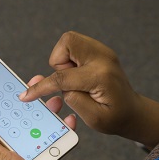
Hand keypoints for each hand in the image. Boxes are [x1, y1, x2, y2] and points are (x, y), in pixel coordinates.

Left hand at [0, 92, 75, 159]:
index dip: (0, 103)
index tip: (5, 85)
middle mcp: (13, 148)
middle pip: (21, 119)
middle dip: (28, 103)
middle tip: (36, 85)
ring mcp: (32, 153)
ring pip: (40, 127)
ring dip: (48, 114)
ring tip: (56, 100)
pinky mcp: (48, 158)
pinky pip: (55, 140)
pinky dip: (63, 130)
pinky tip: (68, 121)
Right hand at [20, 31, 141, 136]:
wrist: (132, 111)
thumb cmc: (115, 117)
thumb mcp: (93, 119)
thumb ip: (73, 100)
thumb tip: (56, 85)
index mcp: (101, 77)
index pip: (62, 78)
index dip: (41, 88)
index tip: (27, 95)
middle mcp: (103, 58)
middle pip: (67, 42)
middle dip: (58, 63)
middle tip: (67, 82)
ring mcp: (103, 51)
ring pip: (69, 40)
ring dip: (64, 61)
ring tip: (75, 80)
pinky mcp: (100, 50)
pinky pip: (75, 45)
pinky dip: (70, 59)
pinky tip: (79, 76)